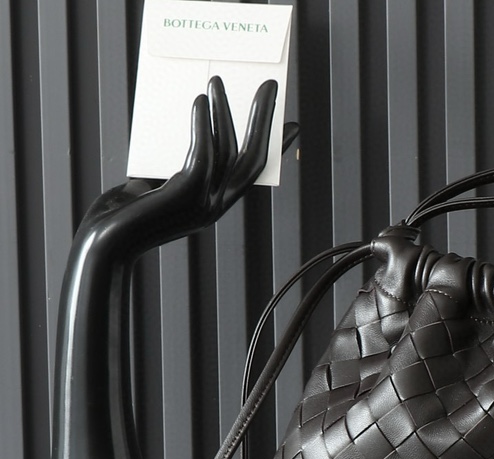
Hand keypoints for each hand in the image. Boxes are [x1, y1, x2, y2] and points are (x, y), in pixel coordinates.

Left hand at [81, 77, 295, 255]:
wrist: (105, 244)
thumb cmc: (121, 216)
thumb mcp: (151, 184)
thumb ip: (171, 165)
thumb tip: (181, 133)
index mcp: (213, 204)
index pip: (252, 171)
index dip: (274, 146)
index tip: (291, 125)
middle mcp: (216, 206)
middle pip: (252, 157)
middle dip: (263, 119)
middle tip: (269, 87)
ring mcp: (204, 204)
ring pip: (229, 152)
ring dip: (225, 112)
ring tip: (218, 82)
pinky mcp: (185, 196)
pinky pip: (202, 155)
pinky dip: (202, 126)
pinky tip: (199, 102)